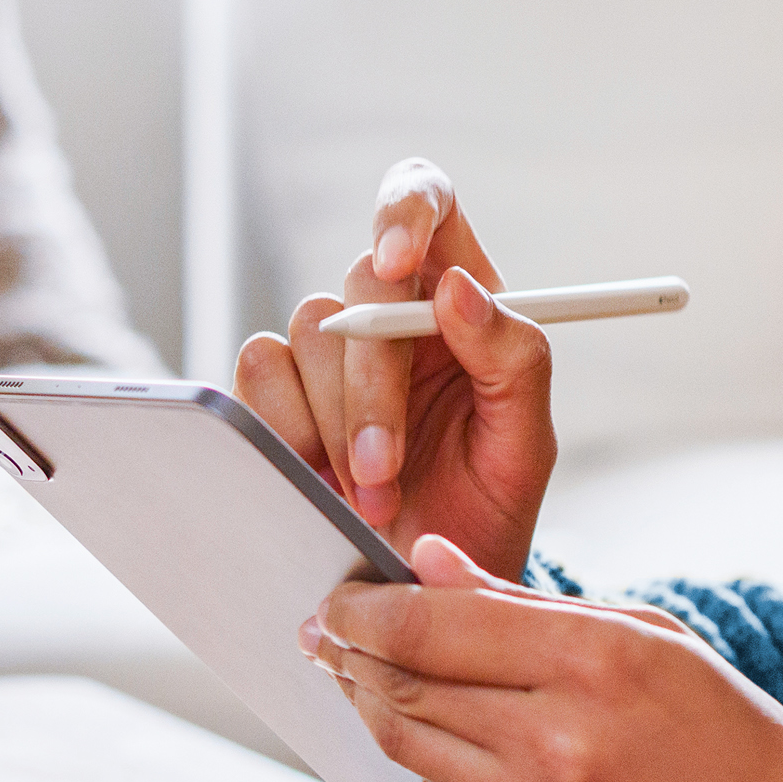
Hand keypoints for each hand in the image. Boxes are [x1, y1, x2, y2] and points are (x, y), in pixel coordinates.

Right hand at [236, 157, 553, 579]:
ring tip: (375, 495)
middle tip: (385, 468)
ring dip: (338, 424)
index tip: (397, 261)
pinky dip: (289, 429)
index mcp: (460, 299)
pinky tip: (322, 480)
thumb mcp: (524, 442)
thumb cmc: (485, 505)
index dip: (406, 207)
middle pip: (361, 281)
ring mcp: (328, 348)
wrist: (425, 579)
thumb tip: (459, 289)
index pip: (429, 202)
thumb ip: (513, 358)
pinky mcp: (276, 390)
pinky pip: (258, 369)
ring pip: (307, 329)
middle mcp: (391, 309)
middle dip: (372, 383)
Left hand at [306, 534, 782, 781]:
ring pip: (406, 745)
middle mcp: (553, 739)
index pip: (432, 624)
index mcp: (598, 661)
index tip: (339, 597)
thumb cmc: (743, 751)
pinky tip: (445, 741)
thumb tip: (432, 562)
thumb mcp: (662, 646)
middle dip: (351, 653)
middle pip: (401, 684)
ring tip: (365, 678)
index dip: (366, 608)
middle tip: (326, 632)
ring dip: (376, 707)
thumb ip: (536, 605)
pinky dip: (431, 764)